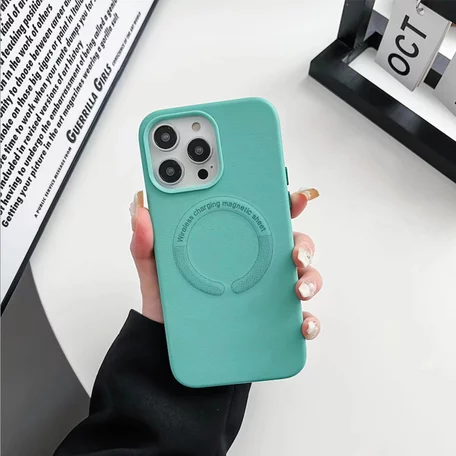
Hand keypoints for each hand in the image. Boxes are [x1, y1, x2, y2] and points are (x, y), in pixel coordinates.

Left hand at [130, 188, 321, 339]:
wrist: (167, 346)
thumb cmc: (169, 302)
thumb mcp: (155, 269)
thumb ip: (146, 244)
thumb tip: (141, 215)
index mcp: (236, 245)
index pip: (264, 217)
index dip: (282, 205)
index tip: (292, 199)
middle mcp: (257, 266)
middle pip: (293, 245)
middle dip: (303, 244)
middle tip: (295, 252)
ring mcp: (267, 293)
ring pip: (304, 278)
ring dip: (311, 280)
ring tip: (299, 289)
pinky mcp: (271, 322)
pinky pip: (297, 319)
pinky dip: (308, 321)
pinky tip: (302, 325)